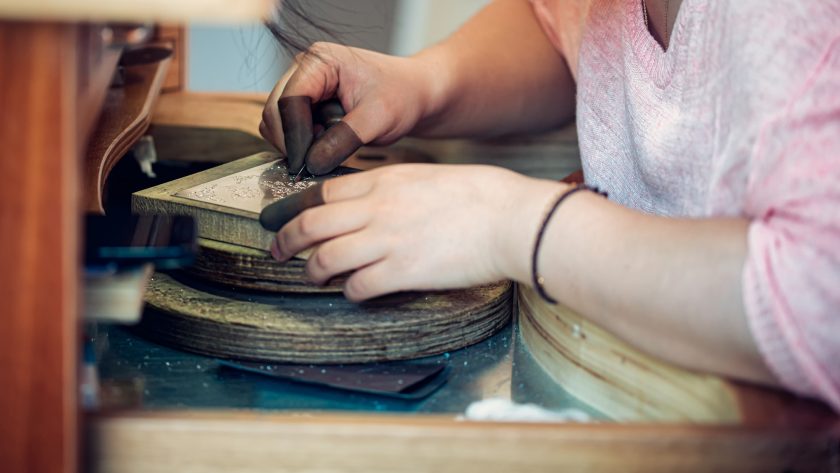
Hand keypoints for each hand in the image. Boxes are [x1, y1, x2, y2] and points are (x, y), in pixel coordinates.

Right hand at [259, 43, 444, 174]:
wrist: (414, 94)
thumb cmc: (402, 95)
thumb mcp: (378, 119)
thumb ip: (344, 139)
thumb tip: (312, 162)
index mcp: (320, 61)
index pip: (290, 100)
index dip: (294, 135)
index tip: (304, 164)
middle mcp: (304, 69)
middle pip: (275, 110)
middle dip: (290, 141)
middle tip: (312, 163)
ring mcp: (302, 86)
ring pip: (276, 122)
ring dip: (294, 143)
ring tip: (326, 149)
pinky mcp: (305, 104)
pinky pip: (286, 129)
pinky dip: (299, 144)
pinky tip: (324, 147)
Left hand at [268, 164, 563, 300]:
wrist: (510, 219)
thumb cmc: (480, 196)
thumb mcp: (427, 177)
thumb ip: (394, 189)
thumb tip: (373, 204)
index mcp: (383, 181)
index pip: (322, 193)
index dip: (295, 208)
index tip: (283, 219)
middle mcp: (377, 208)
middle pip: (311, 223)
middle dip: (286, 240)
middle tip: (276, 252)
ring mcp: (387, 241)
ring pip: (326, 258)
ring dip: (313, 270)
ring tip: (312, 276)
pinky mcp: (403, 272)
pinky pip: (358, 286)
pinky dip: (350, 292)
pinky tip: (355, 292)